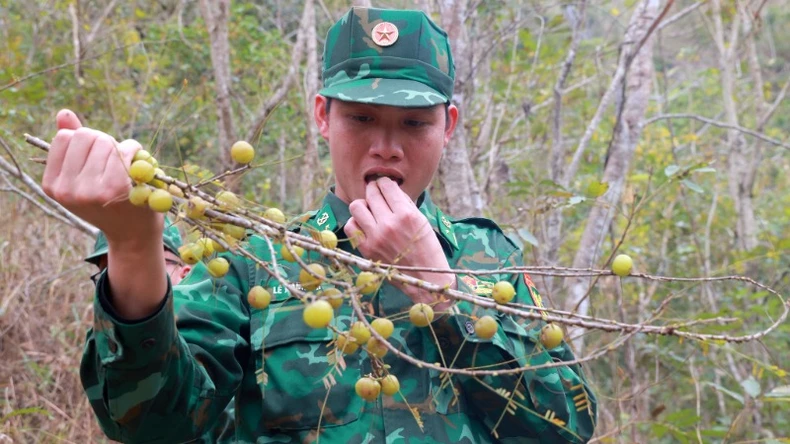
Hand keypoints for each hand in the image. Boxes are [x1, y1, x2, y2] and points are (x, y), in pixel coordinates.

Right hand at [42, 109, 161, 243]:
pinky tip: (138, 162)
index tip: (96, 156)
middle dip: (103, 141)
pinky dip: (134, 149)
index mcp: (53, 186)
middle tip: (114, 159)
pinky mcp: (116, 189)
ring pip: (105, 141)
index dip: (85, 140)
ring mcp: (90, 190)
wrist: (133, 235)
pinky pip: (124, 149)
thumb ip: (72, 146)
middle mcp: (67, 190)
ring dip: (121, 147)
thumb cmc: (108, 202)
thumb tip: (63, 113)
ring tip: (126, 165)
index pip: (64, 137)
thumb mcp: (82, 178)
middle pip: (86, 136)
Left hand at [344, 177, 454, 308]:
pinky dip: (356, 223)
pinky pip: (351, 227)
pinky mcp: (367, 249)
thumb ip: (404, 203)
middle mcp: (389, 224)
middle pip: (371, 193)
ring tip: (370, 210)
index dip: (384, 183)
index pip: (386, 186)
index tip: (385, 185)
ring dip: (363, 205)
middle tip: (376, 193)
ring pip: (357, 207)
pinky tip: (365, 225)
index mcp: (406, 215)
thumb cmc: (427, 247)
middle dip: (374, 189)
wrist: (426, 277)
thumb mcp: (421, 220)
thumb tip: (389, 189)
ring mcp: (376, 237)